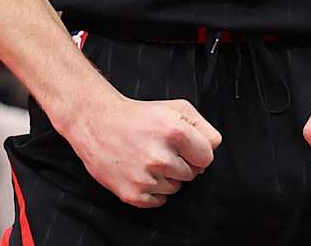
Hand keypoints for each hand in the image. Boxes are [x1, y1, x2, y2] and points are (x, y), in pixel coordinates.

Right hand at [64, 88, 220, 207]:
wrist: (97, 123)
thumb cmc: (138, 115)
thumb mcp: (175, 108)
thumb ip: (203, 127)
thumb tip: (213, 148)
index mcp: (174, 132)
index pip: (207, 156)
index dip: (197, 151)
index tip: (184, 146)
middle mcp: (160, 157)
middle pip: (192, 174)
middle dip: (182, 163)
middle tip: (161, 149)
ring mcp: (145, 178)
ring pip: (176, 188)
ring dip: (167, 176)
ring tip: (148, 158)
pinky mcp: (132, 194)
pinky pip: (159, 201)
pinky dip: (154, 190)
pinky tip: (142, 172)